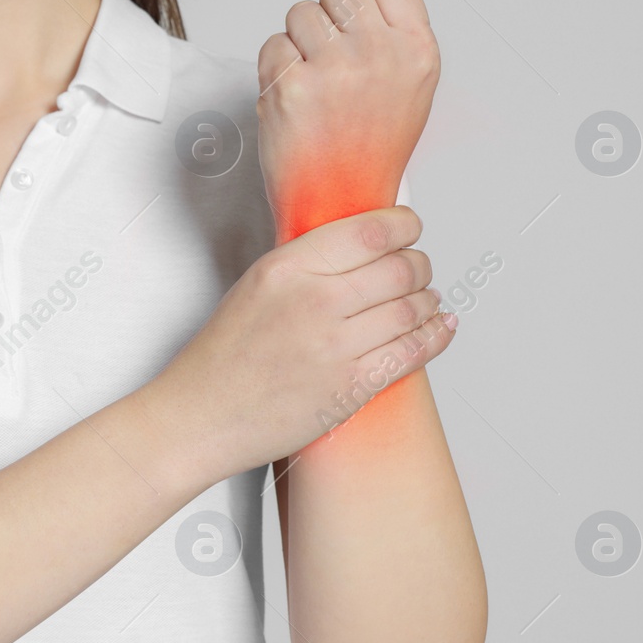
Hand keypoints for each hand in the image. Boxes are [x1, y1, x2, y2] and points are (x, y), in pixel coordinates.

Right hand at [145, 205, 453, 481]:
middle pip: (400, 268)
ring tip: (426, 300)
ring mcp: (336, 347)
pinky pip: (412, 352)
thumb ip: (307, 263)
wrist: (203, 416)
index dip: (403, 226)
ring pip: (412, 309)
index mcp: (286, 269)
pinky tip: (439, 327)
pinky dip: (435, 336)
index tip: (408, 229)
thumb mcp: (255, 286)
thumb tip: (361, 247)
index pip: (370, 230)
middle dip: (419, 265)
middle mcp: (314, 303)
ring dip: (428, 300)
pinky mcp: (351, 388)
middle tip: (418, 268)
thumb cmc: (222, 358)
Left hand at [257, 0, 439, 243]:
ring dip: (299, 42)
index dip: (364, 3)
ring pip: (300, 11)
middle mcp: (380, 55)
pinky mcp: (290, 87)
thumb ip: (399, 11)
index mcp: (417, 49)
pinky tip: (295, 101)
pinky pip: (272, 45)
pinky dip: (276, 70)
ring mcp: (334, 70)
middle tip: (333, 62)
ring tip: (316, 85)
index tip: (362, 37)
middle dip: (329, 16)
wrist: (340, 205)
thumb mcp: (408, 76)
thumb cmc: (373, 142)